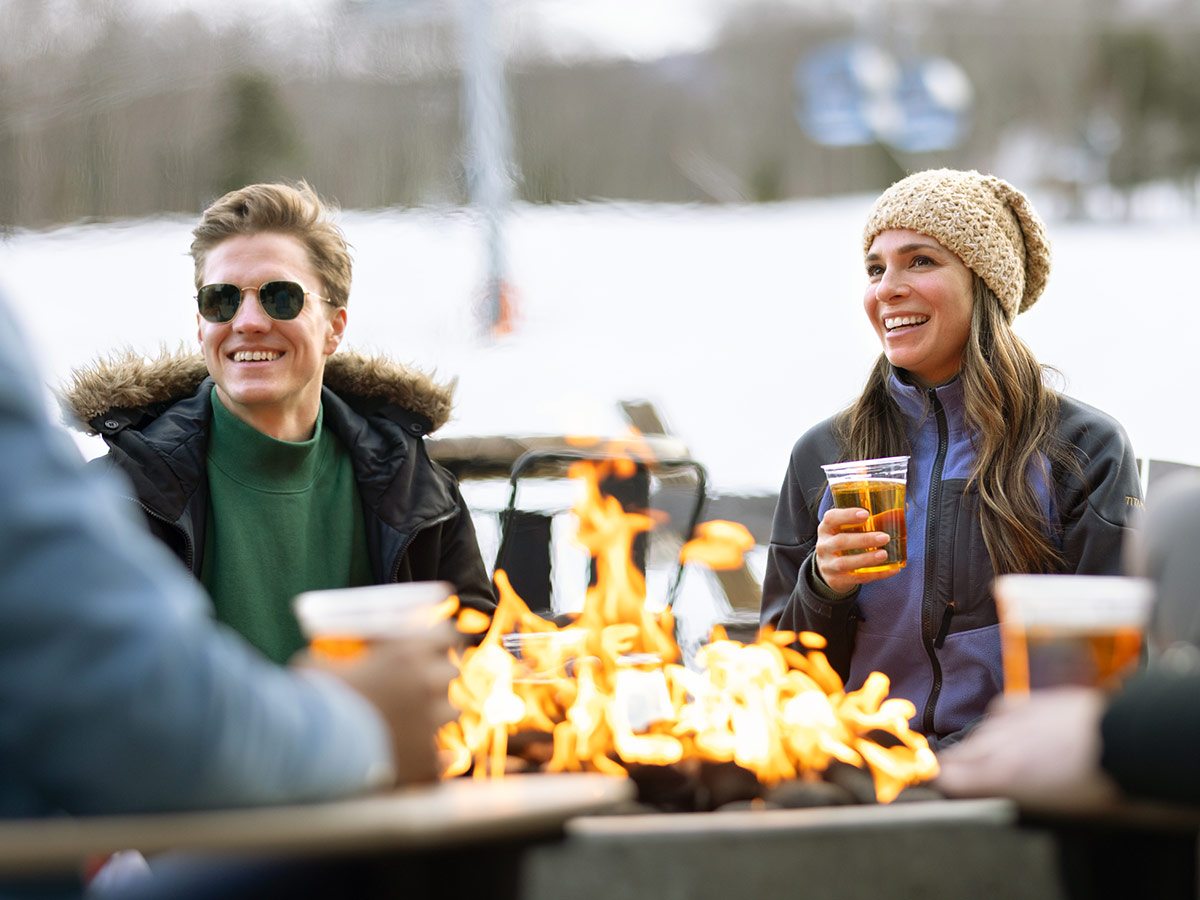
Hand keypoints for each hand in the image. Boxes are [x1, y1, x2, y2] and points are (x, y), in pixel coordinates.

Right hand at [296, 621, 458, 785]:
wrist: (312, 746)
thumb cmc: (312, 700)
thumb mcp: (316, 666)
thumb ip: (332, 661)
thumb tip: (322, 663)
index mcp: (405, 656)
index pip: (447, 636)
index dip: (441, 642)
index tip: (435, 648)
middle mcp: (425, 685)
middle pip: (452, 673)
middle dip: (439, 678)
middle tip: (421, 687)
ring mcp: (429, 723)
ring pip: (453, 714)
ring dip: (437, 716)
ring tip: (416, 725)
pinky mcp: (425, 759)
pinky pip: (443, 757)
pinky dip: (433, 758)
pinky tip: (419, 760)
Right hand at [814, 506, 900, 593]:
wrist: (829, 570)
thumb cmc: (844, 543)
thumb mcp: (847, 530)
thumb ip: (868, 521)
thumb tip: (901, 509)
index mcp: (826, 529)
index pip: (831, 518)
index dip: (847, 515)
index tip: (866, 514)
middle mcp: (824, 546)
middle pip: (840, 541)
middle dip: (864, 539)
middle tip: (885, 537)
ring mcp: (828, 564)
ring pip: (845, 562)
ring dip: (867, 558)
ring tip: (885, 554)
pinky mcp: (836, 580)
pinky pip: (857, 578)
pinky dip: (876, 574)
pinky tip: (891, 569)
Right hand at [934, 687, 1121, 813]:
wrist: (1125, 741)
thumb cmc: (1094, 784)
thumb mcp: (1043, 805)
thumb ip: (1003, 794)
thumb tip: (983, 792)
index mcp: (999, 773)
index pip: (945, 775)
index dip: (934, 780)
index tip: (931, 785)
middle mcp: (998, 742)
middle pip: (957, 753)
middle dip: (953, 766)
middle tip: (955, 778)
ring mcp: (1012, 717)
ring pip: (979, 733)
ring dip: (980, 747)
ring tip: (997, 761)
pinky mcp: (1029, 700)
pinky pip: (1000, 713)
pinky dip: (1000, 725)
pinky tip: (1012, 732)